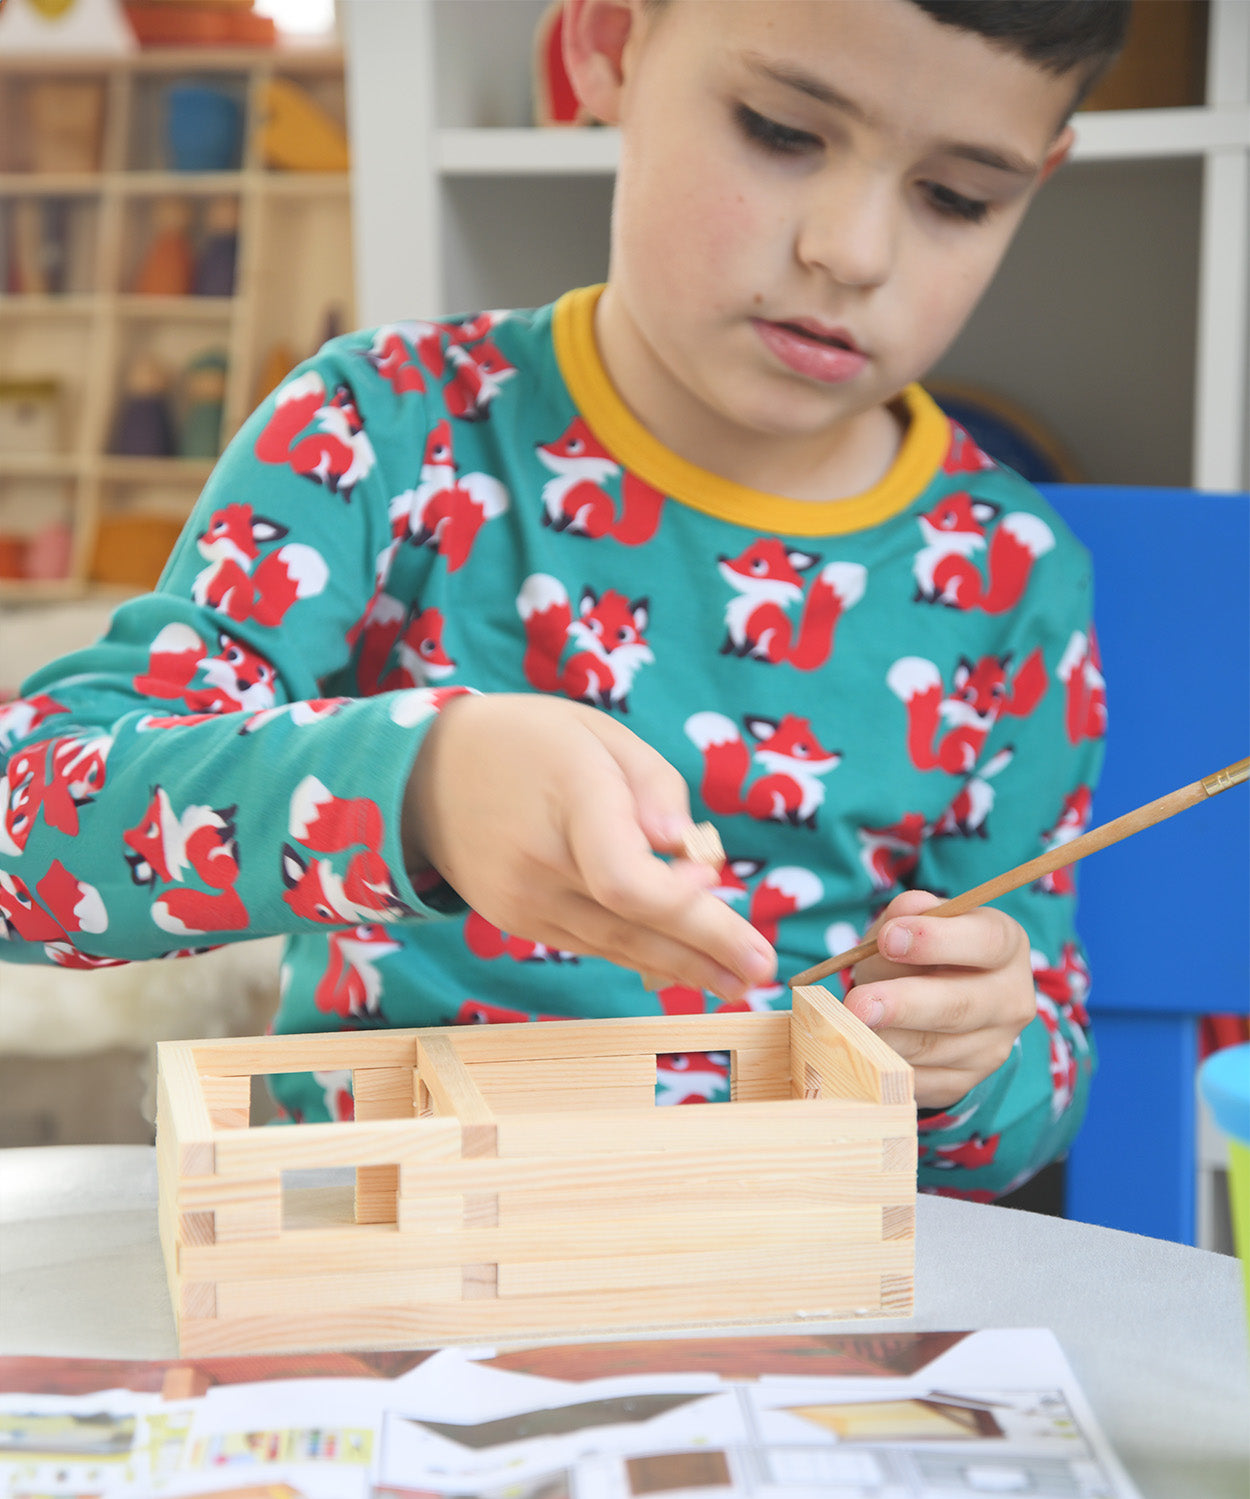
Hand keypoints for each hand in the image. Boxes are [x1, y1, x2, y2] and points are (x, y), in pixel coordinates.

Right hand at [403, 693, 776, 1000]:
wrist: (426, 776)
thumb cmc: (530, 742)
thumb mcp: (599, 732)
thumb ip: (653, 784)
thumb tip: (687, 845)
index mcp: (570, 798)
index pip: (626, 880)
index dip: (684, 904)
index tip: (723, 896)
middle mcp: (542, 861)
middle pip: (633, 923)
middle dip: (706, 948)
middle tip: (763, 970)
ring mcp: (523, 901)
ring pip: (616, 944)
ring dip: (682, 963)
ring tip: (738, 979)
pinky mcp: (518, 921)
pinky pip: (591, 944)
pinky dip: (640, 954)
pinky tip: (682, 966)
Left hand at [841, 890, 1035, 1108]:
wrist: (937, 1002)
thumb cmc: (922, 951)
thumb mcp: (915, 922)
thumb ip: (908, 913)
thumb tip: (905, 914)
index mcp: (1007, 945)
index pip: (986, 942)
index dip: (935, 940)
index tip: (888, 939)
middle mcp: (1010, 1000)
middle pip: (960, 1007)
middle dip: (904, 1005)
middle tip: (858, 1003)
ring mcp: (991, 1048)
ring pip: (931, 1048)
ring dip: (883, 1037)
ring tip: (846, 1024)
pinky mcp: (963, 1082)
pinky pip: (917, 1079)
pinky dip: (882, 1065)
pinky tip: (859, 1049)